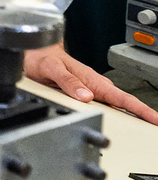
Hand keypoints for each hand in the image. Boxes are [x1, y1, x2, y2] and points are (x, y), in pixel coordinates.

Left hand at [23, 43, 157, 124]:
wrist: (34, 52)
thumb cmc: (42, 57)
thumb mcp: (51, 68)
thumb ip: (67, 82)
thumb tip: (86, 96)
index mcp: (91, 80)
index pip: (121, 97)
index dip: (140, 109)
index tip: (155, 119)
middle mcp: (94, 85)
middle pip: (124, 103)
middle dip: (142, 115)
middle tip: (155, 127)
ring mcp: (91, 90)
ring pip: (115, 104)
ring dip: (131, 115)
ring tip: (145, 126)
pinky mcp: (85, 93)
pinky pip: (104, 104)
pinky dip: (116, 112)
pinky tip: (122, 119)